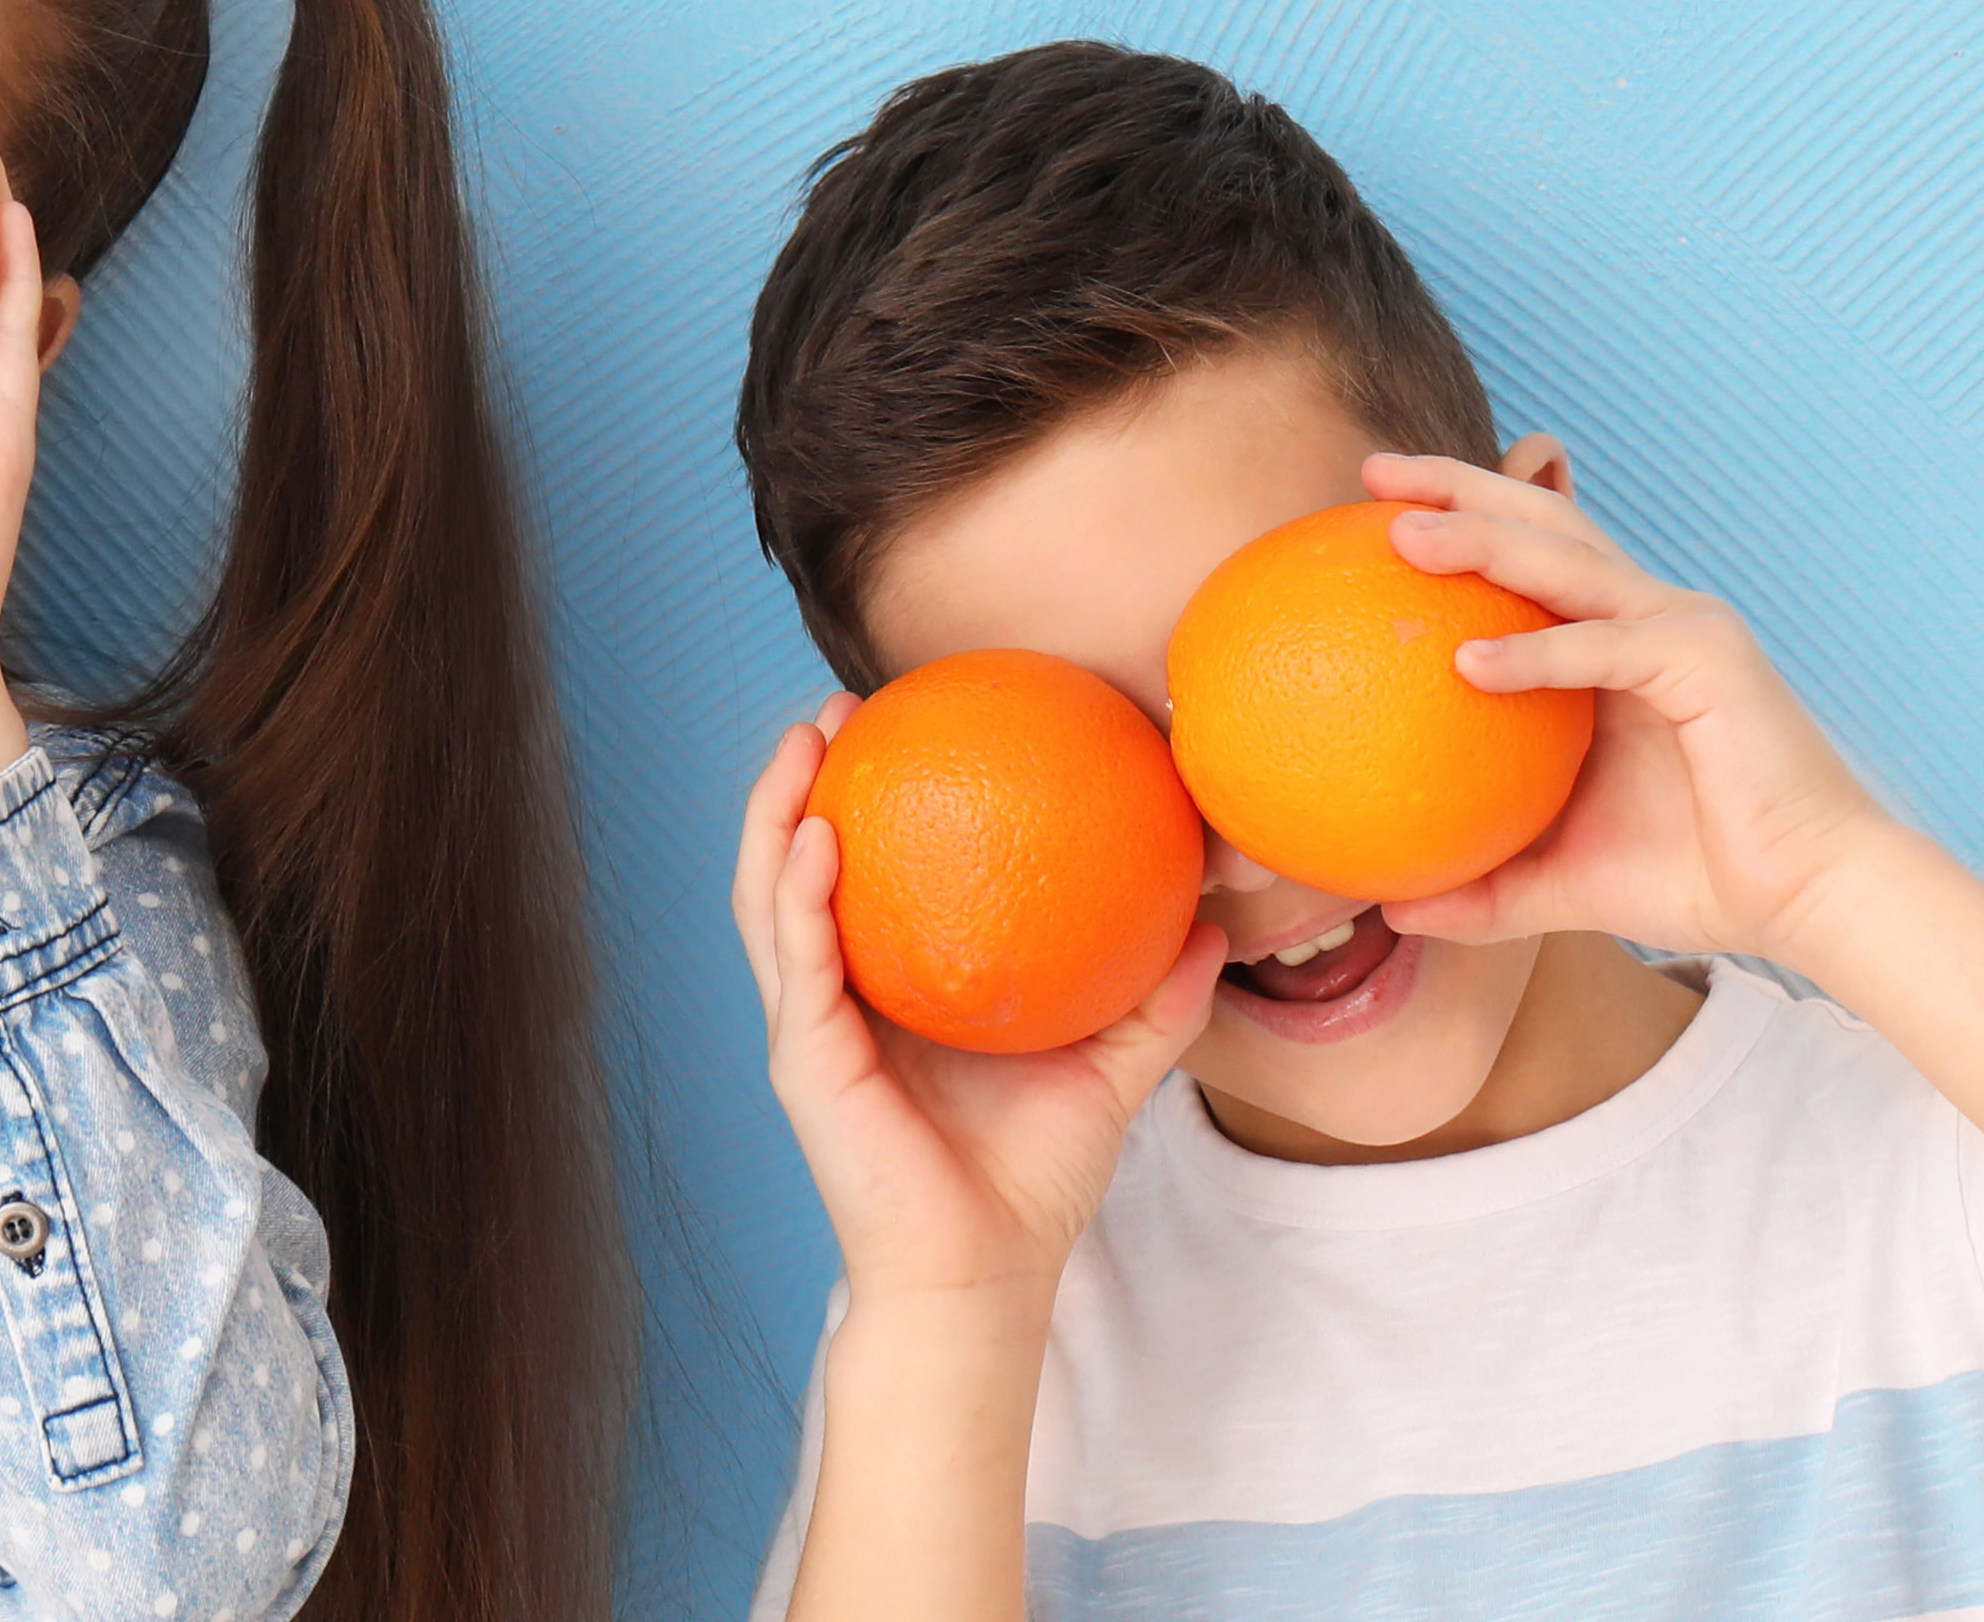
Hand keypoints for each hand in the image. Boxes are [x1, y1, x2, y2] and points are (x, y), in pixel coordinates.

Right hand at [731, 698, 1231, 1306]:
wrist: (984, 1277)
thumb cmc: (1031, 1181)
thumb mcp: (1109, 1071)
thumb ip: (1154, 1001)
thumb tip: (1212, 925)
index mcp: (893, 992)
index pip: (869, 878)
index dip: (873, 801)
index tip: (908, 723)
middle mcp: (839, 998)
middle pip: (799, 867)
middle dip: (804, 781)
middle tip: (838, 706)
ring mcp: (814, 1026)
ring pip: (771, 897)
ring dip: (777, 812)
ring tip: (804, 741)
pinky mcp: (806, 1059)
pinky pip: (796, 959)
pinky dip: (798, 892)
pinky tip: (817, 835)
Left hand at [1364, 451, 1903, 963]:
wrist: (1807, 902)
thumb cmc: (1697, 879)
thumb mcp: (1562, 880)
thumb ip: (1483, 888)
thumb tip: (1391, 909)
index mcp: (1614, 644)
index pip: (1529, 557)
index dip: (1459, 515)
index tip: (1371, 503)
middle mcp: (1648, 616)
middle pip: (1543, 523)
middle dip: (1458, 488)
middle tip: (1374, 473)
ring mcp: (1682, 628)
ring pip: (1568, 560)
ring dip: (1484, 537)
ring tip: (1403, 534)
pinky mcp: (1709, 662)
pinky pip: (1607, 645)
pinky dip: (1539, 651)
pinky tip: (1468, 662)